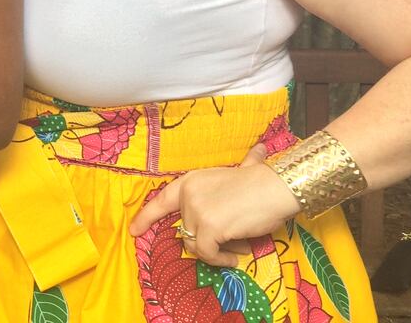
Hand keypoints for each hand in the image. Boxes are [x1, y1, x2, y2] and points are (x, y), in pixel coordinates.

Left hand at [129, 143, 302, 266]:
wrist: (276, 187)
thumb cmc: (262, 183)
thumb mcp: (241, 172)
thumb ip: (241, 167)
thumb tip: (258, 150)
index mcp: (190, 182)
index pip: (161, 201)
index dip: (146, 217)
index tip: (134, 230)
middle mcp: (188, 195)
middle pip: (185, 231)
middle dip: (206, 241)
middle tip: (231, 244)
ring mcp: (196, 211)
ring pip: (194, 245)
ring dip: (215, 253)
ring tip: (237, 249)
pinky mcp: (208, 228)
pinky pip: (207, 253)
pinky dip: (221, 260)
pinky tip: (236, 256)